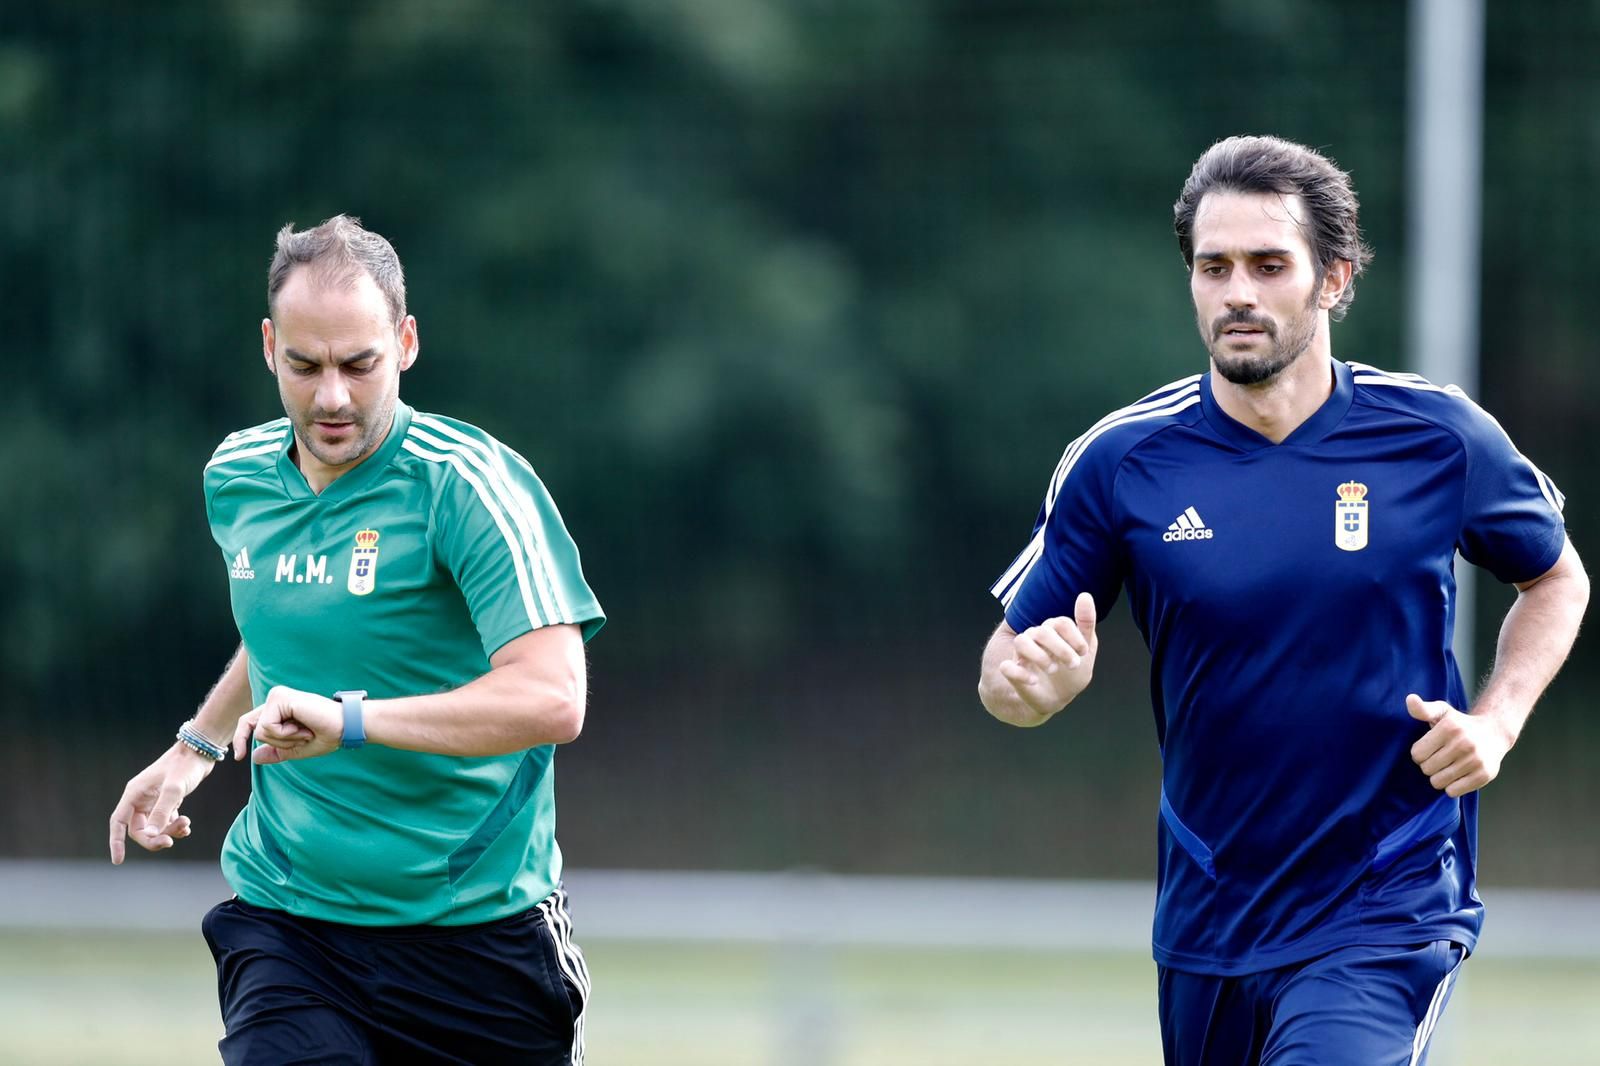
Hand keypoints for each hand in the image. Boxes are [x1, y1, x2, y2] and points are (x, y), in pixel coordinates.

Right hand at [109, 744, 213, 862]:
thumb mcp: (174, 790)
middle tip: (171, 841)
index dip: (116, 842)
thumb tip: (151, 835)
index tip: (118, 861)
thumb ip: (162, 812)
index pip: (118, 823)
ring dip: (169, 831)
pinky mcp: (167, 800)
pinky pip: (165, 821)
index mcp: (134, 794)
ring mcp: (154, 800)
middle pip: (139, 829)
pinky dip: (175, 827)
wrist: (200, 751)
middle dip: (154, 838)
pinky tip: (186, 826)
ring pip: (154, 827)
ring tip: (186, 824)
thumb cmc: (184, 766)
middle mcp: (141, 798)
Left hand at [234, 686, 339, 764]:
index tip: (239, 758)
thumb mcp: (297, 749)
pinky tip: (302, 726)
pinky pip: (268, 726)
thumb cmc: (327, 735)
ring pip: (261, 731)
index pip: (249, 722)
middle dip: (277, 742)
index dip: (240, 739)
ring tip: (305, 730)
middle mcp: (276, 698)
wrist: (344, 728)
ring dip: (284, 739)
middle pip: (254, 730)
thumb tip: (254, 756)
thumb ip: (276, 752)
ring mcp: (276, 696)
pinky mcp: (279, 698)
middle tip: (303, 736)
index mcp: (279, 708)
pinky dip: (285, 734)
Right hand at [997, 592, 1098, 717]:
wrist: (1059, 698)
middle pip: (1043, 631)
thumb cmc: (1072, 671)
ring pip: (1022, 642)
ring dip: (1040, 656)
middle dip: (1062, 649)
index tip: (1083, 652)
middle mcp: (1035, 638)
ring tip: (1053, 669)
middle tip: (1074, 665)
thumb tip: (1085, 595)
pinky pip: (1006, 667)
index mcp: (1052, 631)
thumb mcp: (1085, 649)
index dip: (1074, 636)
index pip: (1060, 622)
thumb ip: (1085, 623)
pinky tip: (1034, 680)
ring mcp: (1022, 655)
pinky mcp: (1013, 672)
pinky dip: (1020, 674)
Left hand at [1407, 693, 1512, 797]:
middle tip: (1440, 757)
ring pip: (1438, 782)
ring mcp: (1475, 760)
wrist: (1494, 733)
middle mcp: (1463, 744)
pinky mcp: (1484, 775)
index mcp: (1449, 728)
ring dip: (1439, 777)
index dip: (1419, 753)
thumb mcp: (1441, 712)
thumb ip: (1422, 709)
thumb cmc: (1460, 724)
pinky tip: (1458, 775)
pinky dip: (1452, 787)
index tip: (1429, 748)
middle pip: (1426, 769)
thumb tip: (1410, 699)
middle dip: (1429, 765)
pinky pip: (1453, 791)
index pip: (1417, 754)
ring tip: (1448, 766)